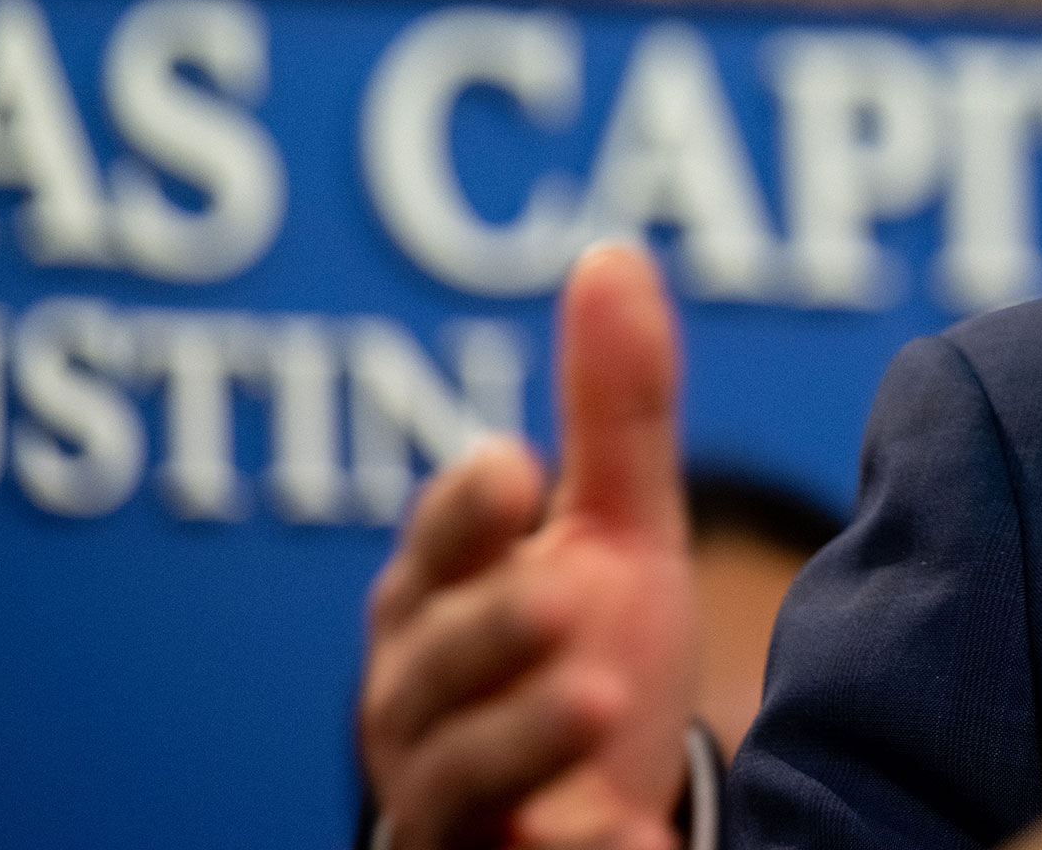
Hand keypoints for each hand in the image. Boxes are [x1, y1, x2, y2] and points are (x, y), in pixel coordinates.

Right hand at [361, 244, 698, 849]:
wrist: (581, 813)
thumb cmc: (580, 649)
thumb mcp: (614, 533)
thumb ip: (613, 409)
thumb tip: (610, 249)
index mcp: (439, 599)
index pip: (439, 546)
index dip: (466, 513)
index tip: (513, 468)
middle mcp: (419, 701)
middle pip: (436, 662)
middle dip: (492, 627)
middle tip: (564, 595)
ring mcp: (448, 799)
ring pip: (456, 773)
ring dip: (521, 738)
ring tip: (598, 700)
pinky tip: (622, 842)